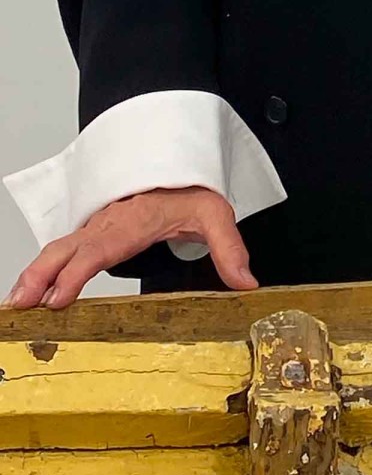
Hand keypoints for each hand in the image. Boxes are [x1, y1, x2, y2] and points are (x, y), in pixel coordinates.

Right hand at [2, 186, 257, 308]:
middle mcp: (110, 223)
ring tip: (17, 303)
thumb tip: (246, 283)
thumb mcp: (217, 215)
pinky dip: (41, 269)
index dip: (78, 271)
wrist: (178, 171)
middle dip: (42, 274)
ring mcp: (97, 227)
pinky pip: (62, 250)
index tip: (59, 296)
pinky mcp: (92, 233)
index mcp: (136, 220)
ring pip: (59, 248)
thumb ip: (230, 249)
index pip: (103, 246)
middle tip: (22, 303)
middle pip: (69, 247)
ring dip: (35, 273)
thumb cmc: (192, 192)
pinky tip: (29, 291)